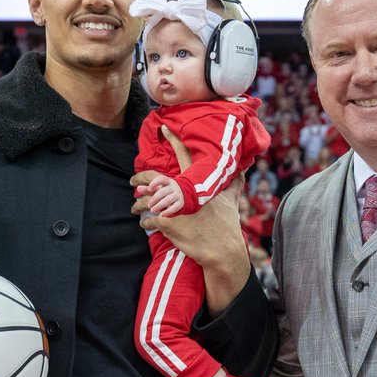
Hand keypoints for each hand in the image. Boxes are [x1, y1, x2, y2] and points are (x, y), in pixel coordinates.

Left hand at [131, 129, 251, 313]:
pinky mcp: (167, 223)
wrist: (223, 249)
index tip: (162, 127)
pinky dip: (144, 222)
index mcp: (196, 182)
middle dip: (139, 178)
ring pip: (146, 200)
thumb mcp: (232, 200)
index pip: (184, 155)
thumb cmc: (228, 223)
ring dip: (138, 203)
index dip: (173, 139)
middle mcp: (183, 191)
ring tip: (134, 205)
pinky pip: (149, 220)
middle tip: (132, 181)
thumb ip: (234, 183)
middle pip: (153, 178)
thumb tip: (244, 170)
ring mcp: (173, 207)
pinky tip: (143, 223)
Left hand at [147, 176, 184, 215]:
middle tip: (149, 205)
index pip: (161, 179)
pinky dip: (168, 211)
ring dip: (159, 205)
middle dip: (154, 199)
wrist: (185, 194)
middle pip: (162, 192)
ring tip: (153, 210)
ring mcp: (178, 195)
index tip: (149, 189)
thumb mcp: (159, 189)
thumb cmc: (167, 191)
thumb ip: (148, 189)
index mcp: (167, 181)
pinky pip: (175, 207)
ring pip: (168, 200)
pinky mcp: (181, 203)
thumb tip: (138, 188)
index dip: (155, 183)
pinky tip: (162, 214)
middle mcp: (173, 187)